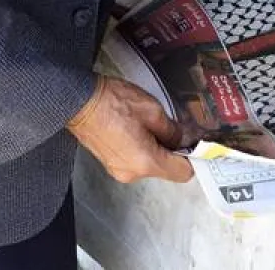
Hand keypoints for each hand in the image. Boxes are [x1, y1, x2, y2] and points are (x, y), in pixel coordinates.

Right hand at [67, 76, 193, 184]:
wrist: (77, 101)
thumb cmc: (114, 103)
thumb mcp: (152, 111)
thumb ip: (173, 130)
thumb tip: (183, 140)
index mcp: (146, 162)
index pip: (183, 173)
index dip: (193, 158)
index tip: (197, 143)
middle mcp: (132, 174)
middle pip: (166, 169)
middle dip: (173, 149)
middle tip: (172, 125)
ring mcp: (119, 170)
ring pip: (150, 164)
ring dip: (156, 147)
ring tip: (148, 122)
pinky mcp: (110, 163)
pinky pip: (135, 160)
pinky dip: (141, 147)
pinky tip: (135, 126)